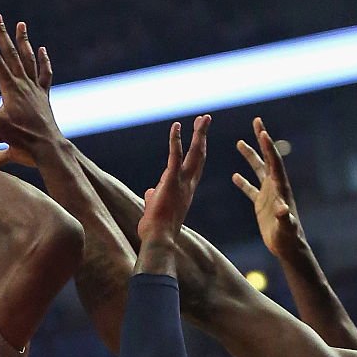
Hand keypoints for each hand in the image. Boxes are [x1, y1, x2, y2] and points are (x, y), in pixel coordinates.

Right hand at [0, 17, 60, 167]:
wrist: (47, 146)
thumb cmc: (21, 138)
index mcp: (11, 88)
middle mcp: (25, 84)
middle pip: (13, 54)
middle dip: (3, 35)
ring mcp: (36, 88)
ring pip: (29, 59)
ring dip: (24, 41)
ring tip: (21, 25)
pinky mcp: (44, 95)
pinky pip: (44, 74)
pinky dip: (43, 61)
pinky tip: (42, 50)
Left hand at [137, 115, 210, 244]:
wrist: (159, 239)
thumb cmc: (156, 230)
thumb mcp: (156, 209)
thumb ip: (155, 196)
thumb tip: (151, 191)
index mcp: (185, 191)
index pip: (194, 167)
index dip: (198, 151)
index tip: (200, 138)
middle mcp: (188, 185)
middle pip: (199, 156)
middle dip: (202, 136)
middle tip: (205, 119)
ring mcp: (182, 183)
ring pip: (195, 154)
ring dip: (199, 134)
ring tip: (202, 118)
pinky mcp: (171, 181)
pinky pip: (175, 156)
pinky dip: (176, 140)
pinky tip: (177, 126)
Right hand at [232, 117, 304, 257]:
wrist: (288, 247)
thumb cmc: (289, 238)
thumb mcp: (287, 228)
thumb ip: (285, 218)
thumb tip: (282, 209)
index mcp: (281, 188)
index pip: (274, 163)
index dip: (269, 147)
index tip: (262, 131)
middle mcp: (275, 187)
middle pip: (267, 158)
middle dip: (262, 140)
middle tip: (257, 121)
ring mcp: (268, 194)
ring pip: (258, 170)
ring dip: (250, 156)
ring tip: (239, 142)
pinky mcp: (261, 204)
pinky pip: (250, 189)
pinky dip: (243, 182)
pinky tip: (234, 176)